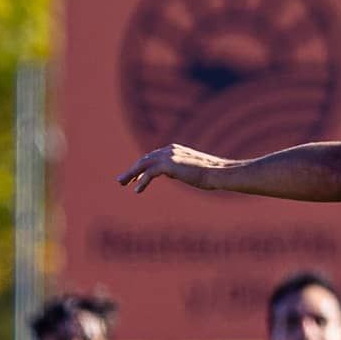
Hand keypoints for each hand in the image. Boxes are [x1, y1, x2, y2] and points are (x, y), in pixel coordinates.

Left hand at [117, 144, 233, 193]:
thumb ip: (179, 169)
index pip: (152, 156)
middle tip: (121, 180)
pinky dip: (142, 181)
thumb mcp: (192, 170)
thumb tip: (172, 174)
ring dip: (131, 174)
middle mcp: (169, 149)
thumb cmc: (211, 174)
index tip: (134, 176)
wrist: (219, 173)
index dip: (142, 166)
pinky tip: (136, 190)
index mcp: (175, 149)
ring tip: (122, 183)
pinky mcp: (169, 164)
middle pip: (145, 159)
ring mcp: (168, 156)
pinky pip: (149, 173)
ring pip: (143, 164)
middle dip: (132, 170)